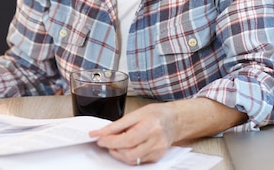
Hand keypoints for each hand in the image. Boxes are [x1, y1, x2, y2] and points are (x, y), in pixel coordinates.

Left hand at [90, 98, 247, 164]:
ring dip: (118, 153)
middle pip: (128, 152)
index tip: (98, 138)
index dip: (109, 140)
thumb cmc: (155, 113)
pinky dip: (128, 155)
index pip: (126, 138)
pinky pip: (138, 161)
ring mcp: (157, 150)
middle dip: (112, 148)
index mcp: (150, 125)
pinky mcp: (157, 157)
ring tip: (114, 144)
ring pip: (132, 159)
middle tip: (105, 141)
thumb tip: (101, 132)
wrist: (174, 120)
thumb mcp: (136, 113)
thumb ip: (119, 124)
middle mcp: (155, 139)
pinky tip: (125, 147)